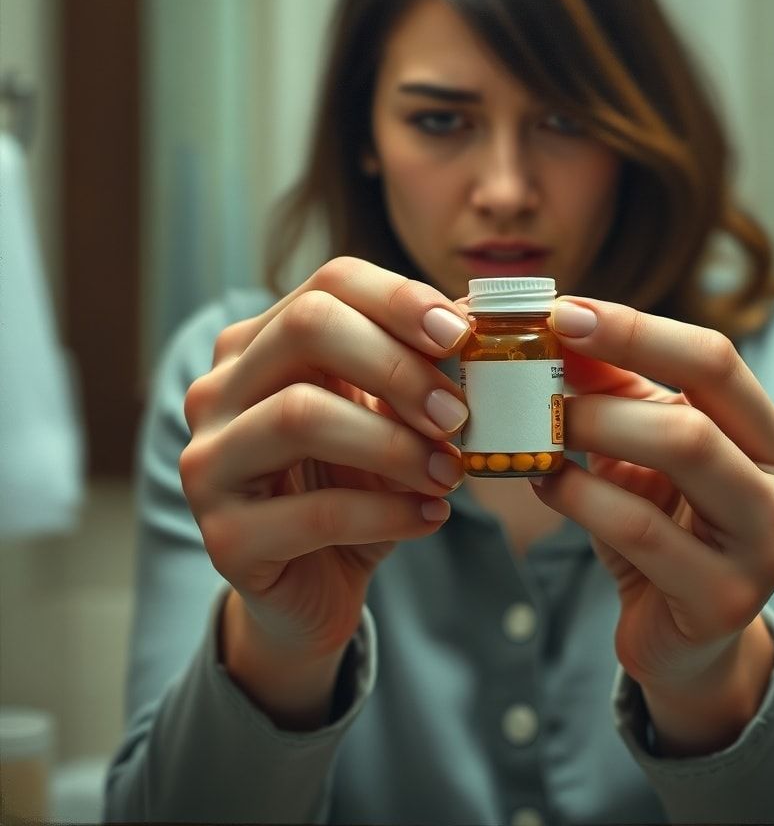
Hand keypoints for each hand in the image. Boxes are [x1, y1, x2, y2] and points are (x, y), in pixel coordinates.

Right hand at [179, 258, 470, 721]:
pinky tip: (431, 516)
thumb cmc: (354, 486)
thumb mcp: (387, 416)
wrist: (314, 582)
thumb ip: (414, 366)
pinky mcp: (225, 538)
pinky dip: (389, 513)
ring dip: (396, 444)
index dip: (400, 298)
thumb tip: (470, 316)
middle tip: (458, 414)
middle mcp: (219, 390)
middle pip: (306, 327)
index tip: (463, 336)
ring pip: (301, 415)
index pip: (329, 283)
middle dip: (398, 366)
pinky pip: (315, 512)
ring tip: (450, 472)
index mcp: (259, 345)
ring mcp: (209, 462)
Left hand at [533, 296, 773, 753]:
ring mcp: (766, 547)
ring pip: (679, 453)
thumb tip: (559, 324)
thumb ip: (617, 389)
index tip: (563, 312)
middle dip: (604, 389)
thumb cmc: (665, 525)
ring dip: (592, 432)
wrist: (685, 635)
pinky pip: (639, 528)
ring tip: (539, 431)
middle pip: (699, 406)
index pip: (713, 359)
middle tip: (537, 383)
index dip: (635, 330)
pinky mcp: (725, 599)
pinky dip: (580, 495)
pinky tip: (545, 481)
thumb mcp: (646, 448)